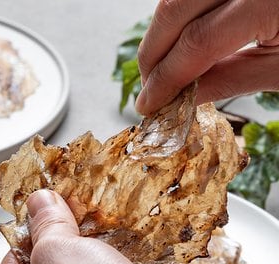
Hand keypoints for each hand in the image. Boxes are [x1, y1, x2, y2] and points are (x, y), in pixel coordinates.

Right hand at [135, 0, 278, 115]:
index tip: (148, 104)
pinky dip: (176, 19)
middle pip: (175, 9)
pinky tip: (177, 44)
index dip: (166, 78)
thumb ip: (228, 80)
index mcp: (270, 0)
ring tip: (160, 70)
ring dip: (159, 35)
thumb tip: (182, 97)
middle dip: (152, 54)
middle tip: (148, 88)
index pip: (197, 43)